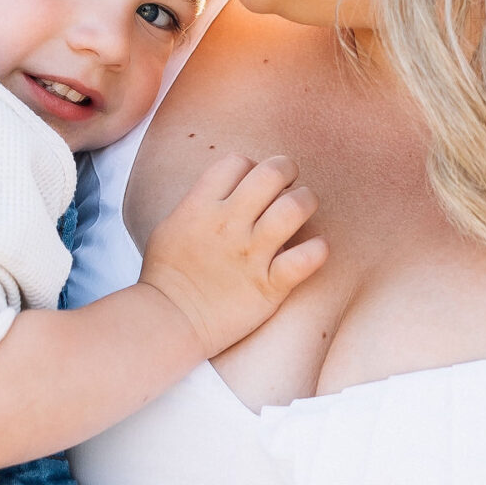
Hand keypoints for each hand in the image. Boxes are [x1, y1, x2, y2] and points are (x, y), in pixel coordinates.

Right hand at [140, 152, 326, 357]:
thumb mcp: (170, 226)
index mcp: (201, 206)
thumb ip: (199, 204)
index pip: (238, 162)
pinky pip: (307, 258)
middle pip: (271, 173)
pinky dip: (318, 250)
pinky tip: (315, 249)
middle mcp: (228, 224)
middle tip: (289, 184)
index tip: (253, 185)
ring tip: (304, 209)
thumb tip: (227, 192)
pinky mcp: (269, 285)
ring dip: (306, 201)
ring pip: (294, 208)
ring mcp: (250, 254)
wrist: (169, 322)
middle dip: (287, 170)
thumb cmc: (167, 276)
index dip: (251, 167)